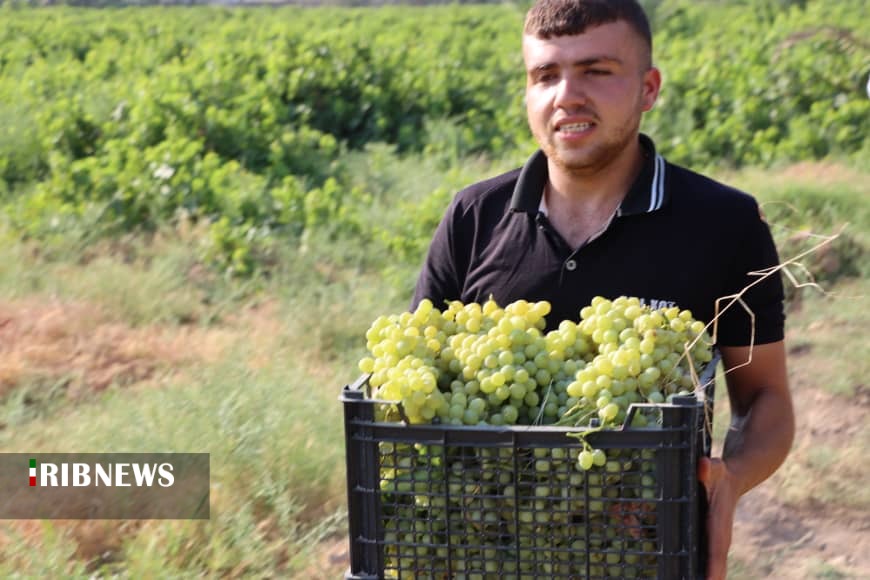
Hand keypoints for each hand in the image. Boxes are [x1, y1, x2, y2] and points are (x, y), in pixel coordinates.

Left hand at [698, 456, 740, 579]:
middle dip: (710, 578)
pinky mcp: (712, 541)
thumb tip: (703, 466)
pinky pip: (708, 561)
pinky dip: (704, 571)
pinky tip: (689, 576)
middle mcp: (720, 538)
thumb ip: (707, 469)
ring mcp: (716, 542)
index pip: (716, 552)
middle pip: (716, 566)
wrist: (734, 479)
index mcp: (719, 526)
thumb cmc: (720, 475)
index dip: (713, 569)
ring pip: (713, 566)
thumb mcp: (713, 468)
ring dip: (706, 576)